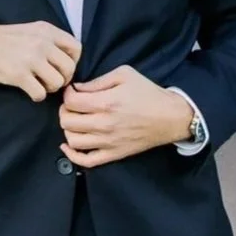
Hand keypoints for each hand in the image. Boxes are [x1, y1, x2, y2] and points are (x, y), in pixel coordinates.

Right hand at [0, 21, 81, 101]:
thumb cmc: (2, 40)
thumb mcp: (29, 31)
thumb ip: (49, 41)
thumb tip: (66, 61)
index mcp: (47, 30)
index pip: (76, 48)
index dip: (73, 62)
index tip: (61, 68)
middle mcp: (42, 43)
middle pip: (69, 68)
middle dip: (63, 79)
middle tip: (50, 81)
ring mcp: (31, 59)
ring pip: (57, 82)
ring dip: (50, 88)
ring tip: (39, 85)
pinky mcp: (19, 75)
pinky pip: (41, 93)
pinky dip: (37, 96)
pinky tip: (29, 91)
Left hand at [59, 67, 194, 167]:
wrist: (171, 117)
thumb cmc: (149, 93)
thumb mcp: (125, 75)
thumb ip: (98, 81)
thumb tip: (77, 88)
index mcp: (106, 103)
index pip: (71, 102)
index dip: (67, 95)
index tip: (72, 92)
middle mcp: (104, 124)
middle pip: (67, 121)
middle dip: (65, 111)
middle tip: (73, 106)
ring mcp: (108, 142)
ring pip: (72, 141)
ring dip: (68, 130)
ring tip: (76, 121)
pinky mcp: (113, 154)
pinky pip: (85, 161)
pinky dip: (71, 155)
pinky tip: (68, 145)